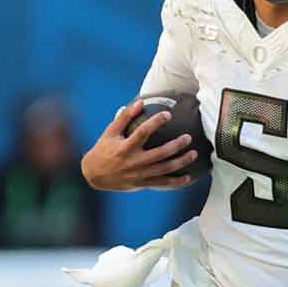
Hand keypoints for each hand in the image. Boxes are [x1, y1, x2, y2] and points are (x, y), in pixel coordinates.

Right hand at [81, 100, 196, 191]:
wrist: (93, 175)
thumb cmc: (103, 150)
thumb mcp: (110, 132)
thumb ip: (124, 117)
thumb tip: (140, 102)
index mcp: (125, 147)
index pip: (142, 133)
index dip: (156, 122)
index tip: (168, 114)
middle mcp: (134, 162)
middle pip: (159, 153)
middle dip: (176, 146)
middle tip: (188, 137)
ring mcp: (139, 174)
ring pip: (164, 169)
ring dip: (181, 162)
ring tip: (194, 153)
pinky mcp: (142, 184)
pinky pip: (162, 183)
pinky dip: (176, 182)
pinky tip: (188, 178)